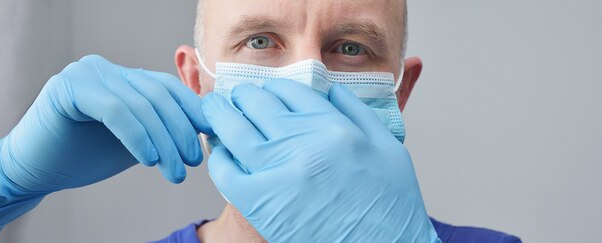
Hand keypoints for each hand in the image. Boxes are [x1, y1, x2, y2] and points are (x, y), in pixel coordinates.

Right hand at [0, 55, 211, 192]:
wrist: (35, 170)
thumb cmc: (86, 156)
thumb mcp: (137, 140)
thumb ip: (163, 129)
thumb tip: (206, 129)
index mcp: (124, 77)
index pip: (169, 88)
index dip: (193, 112)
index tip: (211, 139)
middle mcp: (107, 69)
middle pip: (159, 96)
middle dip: (181, 132)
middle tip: (192, 162)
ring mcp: (87, 73)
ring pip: (141, 105)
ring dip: (164, 141)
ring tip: (174, 171)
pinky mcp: (69, 87)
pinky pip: (115, 110)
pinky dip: (137, 136)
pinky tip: (148, 159)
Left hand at [202, 79, 439, 241]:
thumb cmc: (390, 207)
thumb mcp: (389, 149)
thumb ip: (359, 113)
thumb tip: (330, 89)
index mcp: (336, 129)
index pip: (292, 92)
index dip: (274, 87)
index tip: (267, 89)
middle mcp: (305, 145)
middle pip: (258, 105)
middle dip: (243, 95)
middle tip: (235, 95)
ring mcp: (280, 174)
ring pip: (235, 132)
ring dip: (220, 115)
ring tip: (215, 110)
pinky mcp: (261, 205)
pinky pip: (226, 173)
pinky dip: (220, 158)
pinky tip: (223, 154)